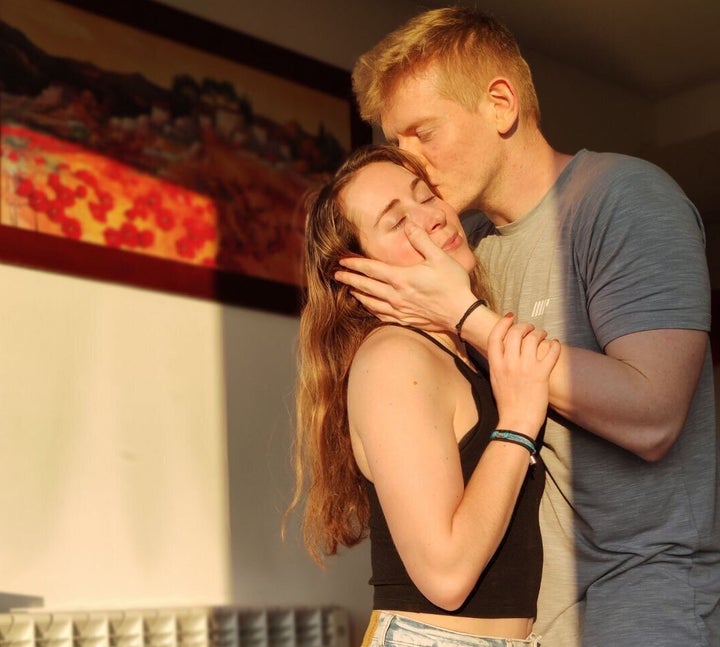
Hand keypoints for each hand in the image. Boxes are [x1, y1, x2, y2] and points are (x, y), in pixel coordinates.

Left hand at [334, 221, 475, 331]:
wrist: (462, 314)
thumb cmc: (453, 284)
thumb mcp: (440, 258)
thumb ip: (422, 240)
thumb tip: (408, 224)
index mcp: (401, 278)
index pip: (371, 269)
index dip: (354, 264)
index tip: (341, 261)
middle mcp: (395, 295)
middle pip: (365, 286)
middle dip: (349, 279)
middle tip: (336, 275)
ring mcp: (399, 310)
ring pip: (370, 302)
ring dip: (357, 294)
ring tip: (348, 289)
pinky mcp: (405, 320)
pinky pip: (380, 315)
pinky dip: (370, 308)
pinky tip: (368, 306)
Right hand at [487, 313, 560, 437]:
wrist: (516, 422)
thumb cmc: (506, 403)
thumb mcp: (495, 379)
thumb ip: (500, 363)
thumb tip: (509, 348)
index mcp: (495, 364)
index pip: (496, 335)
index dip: (503, 323)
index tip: (510, 317)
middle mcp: (509, 363)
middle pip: (516, 332)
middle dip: (525, 326)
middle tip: (531, 328)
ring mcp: (525, 368)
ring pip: (533, 338)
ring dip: (540, 333)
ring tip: (543, 336)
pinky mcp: (541, 374)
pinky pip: (551, 351)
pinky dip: (555, 345)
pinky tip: (555, 345)